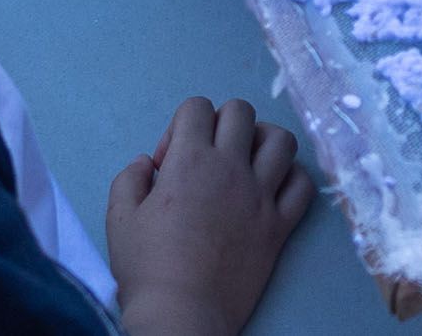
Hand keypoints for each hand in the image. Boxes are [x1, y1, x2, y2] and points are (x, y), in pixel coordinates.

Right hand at [107, 95, 311, 335]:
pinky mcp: (281, 225)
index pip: (197, 107)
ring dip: (263, 142)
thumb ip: (129, 180)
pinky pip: (303, 185)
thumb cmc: (147, 270)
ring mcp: (261, 196)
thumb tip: (146, 162)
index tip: (170, 163)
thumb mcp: (119, 219)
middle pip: (241, 112)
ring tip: (246, 164)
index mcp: (190, 162)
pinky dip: (291, 179)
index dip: (180, 127)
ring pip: (281, 140)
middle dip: (220, 124)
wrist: (183, 315)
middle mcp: (231, 169)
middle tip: (206, 158)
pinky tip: (272, 191)